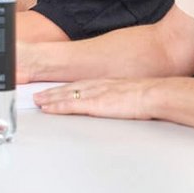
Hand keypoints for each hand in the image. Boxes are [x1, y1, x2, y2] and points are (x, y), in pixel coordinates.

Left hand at [32, 79, 154, 119]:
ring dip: (50, 99)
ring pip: (66, 95)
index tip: (54, 91)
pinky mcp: (95, 104)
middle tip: (38, 96)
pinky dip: (58, 106)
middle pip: (69, 89)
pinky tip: (49, 109)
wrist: (155, 93)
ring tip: (38, 101)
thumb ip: (120, 96)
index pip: (80, 85)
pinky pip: (71, 105)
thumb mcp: (131, 92)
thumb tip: (120, 102)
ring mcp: (95, 94)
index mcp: (106, 84)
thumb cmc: (149, 95)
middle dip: (52, 92)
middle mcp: (97, 86)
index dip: (65, 88)